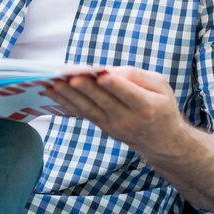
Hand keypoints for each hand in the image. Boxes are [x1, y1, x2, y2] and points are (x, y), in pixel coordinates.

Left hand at [42, 66, 184, 154]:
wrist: (162, 142)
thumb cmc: (160, 105)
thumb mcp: (160, 87)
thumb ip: (136, 76)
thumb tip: (107, 71)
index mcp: (147, 106)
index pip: (129, 95)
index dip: (115, 85)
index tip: (102, 76)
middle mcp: (128, 119)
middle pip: (104, 102)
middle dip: (86, 89)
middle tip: (70, 78)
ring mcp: (113, 125)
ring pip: (88, 109)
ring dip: (69, 96)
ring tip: (52, 84)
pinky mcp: (102, 126)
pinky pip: (82, 113)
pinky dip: (65, 102)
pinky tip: (50, 92)